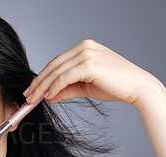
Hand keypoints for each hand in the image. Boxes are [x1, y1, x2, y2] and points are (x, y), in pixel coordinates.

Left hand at [24, 39, 162, 109]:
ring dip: (43, 87)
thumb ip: (67, 89)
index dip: (42, 76)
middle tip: (28, 96)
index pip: (56, 62)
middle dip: (38, 82)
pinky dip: (54, 88)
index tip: (32, 89)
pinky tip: (48, 97)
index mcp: (84, 48)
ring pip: (56, 72)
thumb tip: (49, 96)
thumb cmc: (116, 85)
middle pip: (53, 66)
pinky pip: (64, 78)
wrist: (137, 88)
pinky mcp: (89, 64)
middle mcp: (84, 47)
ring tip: (34, 99)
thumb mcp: (85, 86)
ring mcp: (86, 54)